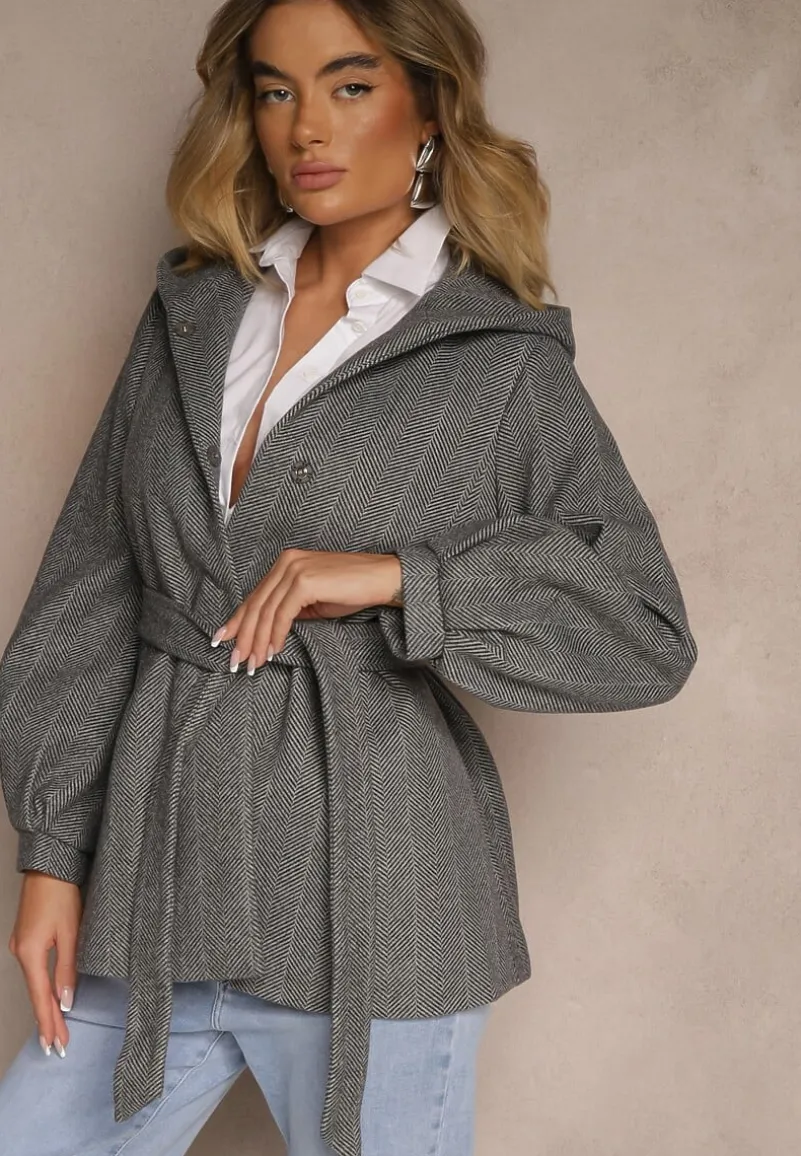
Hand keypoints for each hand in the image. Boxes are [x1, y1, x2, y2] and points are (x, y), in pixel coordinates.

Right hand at [8, 871, 81, 1057]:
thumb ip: (67, 969)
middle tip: (58, 1046)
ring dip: (46, 1006)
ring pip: (35, 984)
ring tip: (56, 1030)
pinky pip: (34, 971)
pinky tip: (49, 998)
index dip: (50, 1023)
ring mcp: (21, 945)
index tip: (56, 1046)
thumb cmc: (61, 894)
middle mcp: (20, 953)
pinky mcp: (26, 937)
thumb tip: (66, 1001)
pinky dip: (43, 988)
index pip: (41, 998)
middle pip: (36, 994)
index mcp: (30, 954)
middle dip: (48, 1021)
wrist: (49, 866)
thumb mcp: (70, 932)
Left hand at [212, 548, 402, 673]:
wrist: (382, 578)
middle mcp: (286, 561)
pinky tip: (272, 651)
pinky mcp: (305, 581)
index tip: (224, 640)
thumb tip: (269, 632)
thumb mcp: (313, 601)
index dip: (238, 621)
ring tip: (252, 663)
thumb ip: (290, 609)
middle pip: (256, 604)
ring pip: (266, 611)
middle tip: (236, 661)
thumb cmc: (353, 589)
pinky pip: (283, 614)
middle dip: (243, 636)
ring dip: (257, 641)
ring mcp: (294, 569)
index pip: (255, 596)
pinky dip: (275, 634)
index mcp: (285, 562)